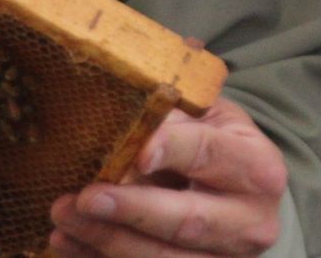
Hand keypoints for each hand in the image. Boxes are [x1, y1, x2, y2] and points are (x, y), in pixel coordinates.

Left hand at [49, 97, 287, 255]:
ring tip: (62, 216)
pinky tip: (68, 242)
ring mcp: (229, 257)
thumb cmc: (216, 143)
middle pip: (188, 219)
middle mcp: (252, 219)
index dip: (173, 151)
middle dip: (132, 209)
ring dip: (108, 239)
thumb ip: (173, 106)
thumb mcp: (207, 115)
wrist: (241, 194)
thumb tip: (125, 81)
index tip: (136, 152)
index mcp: (258, 165)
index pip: (211, 153)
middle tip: (85, 196)